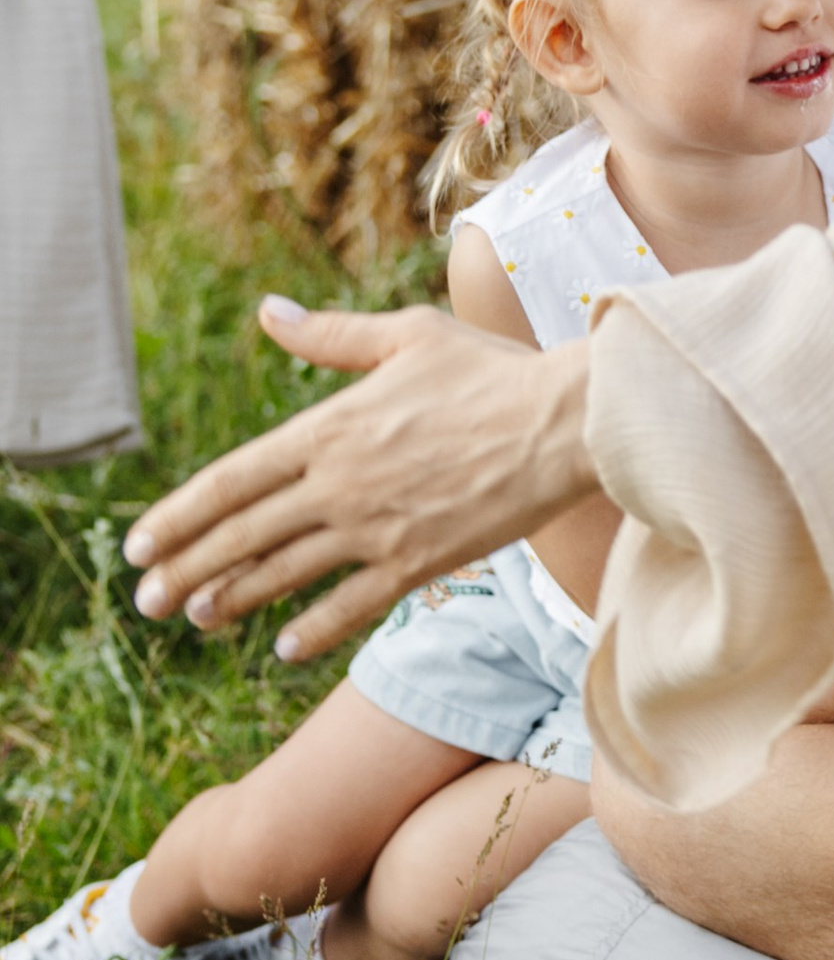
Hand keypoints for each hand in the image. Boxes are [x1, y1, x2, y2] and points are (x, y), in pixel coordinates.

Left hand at [126, 301, 596, 666]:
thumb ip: (329, 336)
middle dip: (186, 569)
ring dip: (232, 599)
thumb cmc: (492, 370)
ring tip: (195, 617)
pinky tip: (283, 648)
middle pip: (242, 534)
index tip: (140, 543)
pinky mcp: (419, 561)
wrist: (568, 421)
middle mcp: (340, 482)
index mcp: (329, 427)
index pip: (230, 480)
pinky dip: (313, 630)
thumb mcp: (406, 335)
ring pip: (284, 573)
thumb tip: (268, 312)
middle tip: (146, 599)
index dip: (179, 515)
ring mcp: (376, 528)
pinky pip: (351, 605)